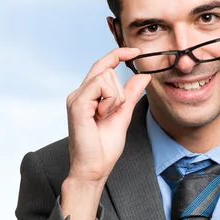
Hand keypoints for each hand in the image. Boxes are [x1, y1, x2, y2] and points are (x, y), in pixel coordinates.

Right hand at [65, 47, 150, 185]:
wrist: (94, 168)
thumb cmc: (104, 147)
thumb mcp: (123, 115)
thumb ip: (131, 94)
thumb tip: (143, 75)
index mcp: (89, 94)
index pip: (103, 64)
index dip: (118, 54)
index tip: (135, 51)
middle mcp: (80, 93)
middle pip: (108, 70)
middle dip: (119, 92)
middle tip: (110, 115)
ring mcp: (77, 97)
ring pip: (106, 77)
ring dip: (115, 99)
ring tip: (104, 117)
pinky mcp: (77, 104)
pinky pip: (100, 86)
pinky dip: (109, 101)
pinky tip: (101, 116)